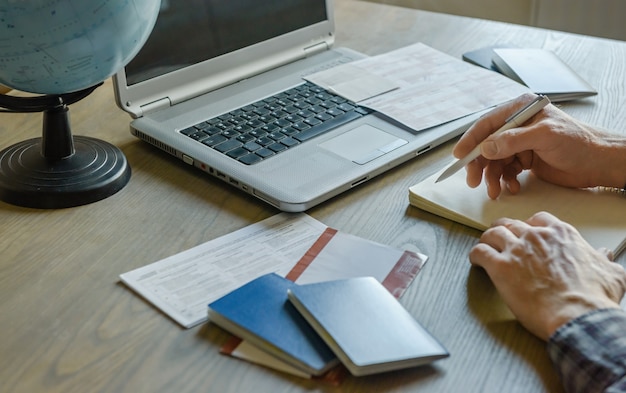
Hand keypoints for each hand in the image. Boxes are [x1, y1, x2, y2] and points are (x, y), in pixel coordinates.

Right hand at [453, 93, 625, 198]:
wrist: (599, 162)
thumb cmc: (579, 142)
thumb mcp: (545, 136)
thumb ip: (513, 140)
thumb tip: (487, 147)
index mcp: (520, 110)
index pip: (487, 124)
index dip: (471, 140)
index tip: (459, 156)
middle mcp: (517, 126)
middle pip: (487, 145)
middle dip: (479, 164)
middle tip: (473, 180)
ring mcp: (521, 144)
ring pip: (495, 161)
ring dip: (492, 177)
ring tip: (495, 190)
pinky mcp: (525, 160)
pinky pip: (506, 171)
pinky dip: (505, 181)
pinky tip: (511, 187)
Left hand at [469, 211, 625, 340]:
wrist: (577, 316)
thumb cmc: (592, 298)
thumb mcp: (610, 273)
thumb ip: (603, 260)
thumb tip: (605, 254)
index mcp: (561, 234)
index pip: (539, 220)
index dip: (530, 227)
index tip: (527, 233)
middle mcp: (536, 237)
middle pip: (512, 224)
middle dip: (505, 230)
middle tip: (501, 238)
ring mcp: (516, 250)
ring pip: (493, 233)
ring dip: (487, 239)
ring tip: (485, 245)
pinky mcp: (500, 267)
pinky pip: (480, 252)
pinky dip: (475, 255)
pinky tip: (475, 259)